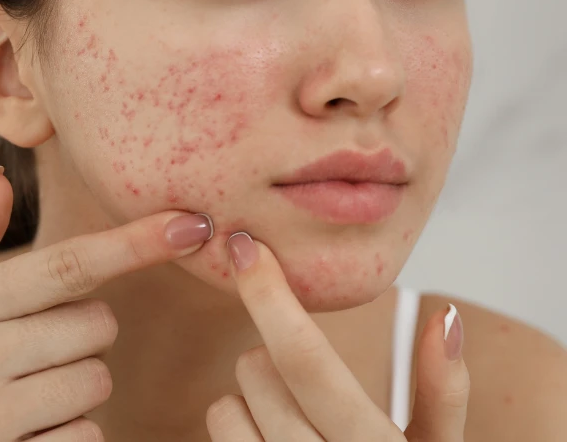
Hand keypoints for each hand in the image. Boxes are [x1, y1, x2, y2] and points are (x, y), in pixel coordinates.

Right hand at [0, 166, 215, 441]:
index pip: (64, 266)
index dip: (133, 244)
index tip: (190, 225)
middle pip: (96, 327)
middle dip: (85, 335)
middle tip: (38, 347)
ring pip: (96, 383)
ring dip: (79, 386)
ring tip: (28, 392)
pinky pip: (86, 438)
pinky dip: (70, 434)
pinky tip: (28, 433)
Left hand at [206, 233, 469, 441]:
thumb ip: (442, 391)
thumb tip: (445, 315)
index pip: (306, 359)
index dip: (271, 295)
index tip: (244, 246)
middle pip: (256, 373)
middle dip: (270, 361)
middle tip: (301, 384)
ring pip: (223, 409)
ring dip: (246, 403)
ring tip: (287, 424)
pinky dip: (235, 434)